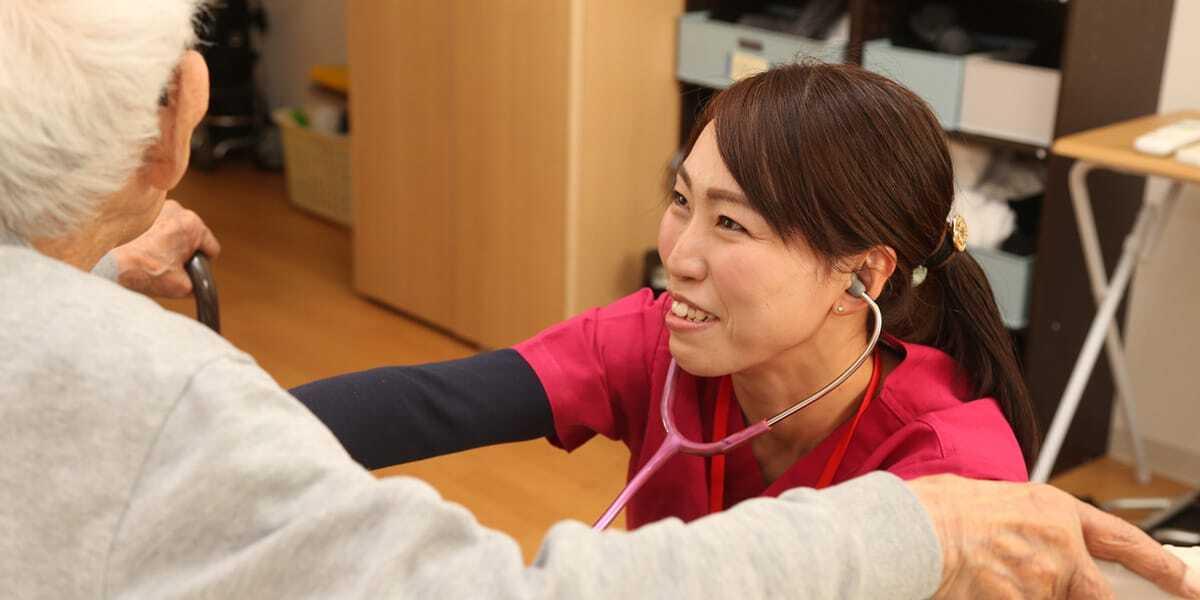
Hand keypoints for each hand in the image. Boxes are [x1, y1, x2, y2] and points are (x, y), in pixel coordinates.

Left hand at [111, 200, 219, 297]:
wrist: (105, 261)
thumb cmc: (141, 270)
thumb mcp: (180, 287)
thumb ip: (197, 285)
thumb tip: (197, 284)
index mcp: (192, 225)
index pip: (211, 248)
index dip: (203, 265)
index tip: (190, 272)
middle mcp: (178, 209)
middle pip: (190, 237)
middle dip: (182, 251)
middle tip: (166, 266)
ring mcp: (157, 206)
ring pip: (171, 230)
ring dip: (165, 242)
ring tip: (149, 258)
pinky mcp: (139, 209)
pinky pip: (153, 225)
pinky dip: (148, 236)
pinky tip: (137, 249)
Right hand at [909, 474, 1199, 598]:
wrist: (914, 531)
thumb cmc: (938, 510)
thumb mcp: (995, 501)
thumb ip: (1029, 527)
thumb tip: (1030, 544)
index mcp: (1053, 509)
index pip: (1124, 541)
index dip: (1157, 564)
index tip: (1181, 581)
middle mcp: (1060, 547)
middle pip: (1097, 592)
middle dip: (1088, 595)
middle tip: (1057, 586)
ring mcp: (1045, 583)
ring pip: (1050, 599)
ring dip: (1022, 593)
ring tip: (990, 576)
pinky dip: (1005, 597)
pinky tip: (981, 587)